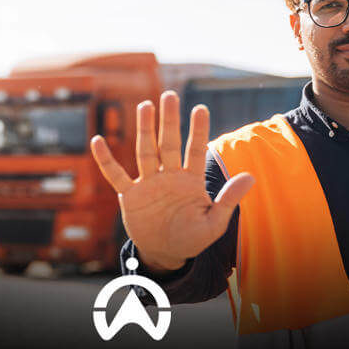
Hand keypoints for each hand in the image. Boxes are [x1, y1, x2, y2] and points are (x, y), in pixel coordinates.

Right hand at [90, 91, 254, 272]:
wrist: (166, 253)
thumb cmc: (192, 237)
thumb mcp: (214, 223)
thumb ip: (228, 200)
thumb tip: (251, 176)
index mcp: (190, 180)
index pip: (195, 150)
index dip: (198, 130)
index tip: (200, 108)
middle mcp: (169, 176)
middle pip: (168, 143)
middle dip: (169, 120)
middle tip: (169, 95)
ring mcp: (148, 183)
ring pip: (145, 152)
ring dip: (145, 130)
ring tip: (145, 105)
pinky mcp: (130, 196)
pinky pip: (116, 174)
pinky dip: (105, 159)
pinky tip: (97, 140)